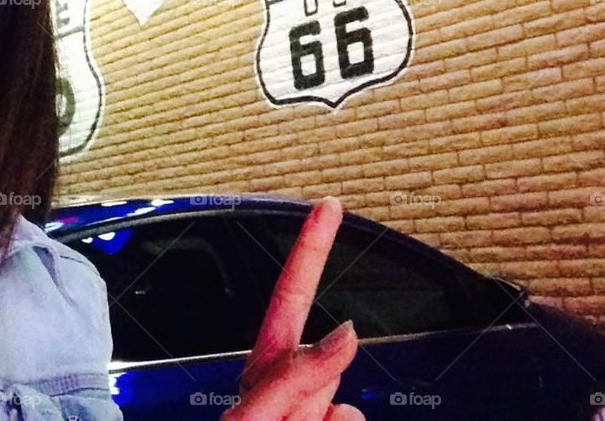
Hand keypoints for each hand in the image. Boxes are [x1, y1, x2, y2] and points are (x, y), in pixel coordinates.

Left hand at [223, 197, 363, 420]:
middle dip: (314, 392)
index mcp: (266, 365)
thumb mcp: (255, 416)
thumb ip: (296, 375)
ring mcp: (316, 409)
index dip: (312, 247)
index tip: (328, 206)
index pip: (293, 295)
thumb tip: (349, 334)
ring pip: (347, 409)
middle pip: (329, 366)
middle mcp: (291, 384)